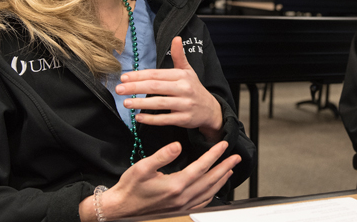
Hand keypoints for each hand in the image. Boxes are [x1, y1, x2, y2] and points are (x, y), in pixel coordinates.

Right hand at [79, 141, 240, 220]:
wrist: (120, 208)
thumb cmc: (130, 187)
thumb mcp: (143, 167)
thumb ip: (162, 155)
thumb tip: (177, 145)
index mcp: (175, 185)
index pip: (201, 167)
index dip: (214, 154)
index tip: (223, 145)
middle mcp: (182, 198)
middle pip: (210, 180)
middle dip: (225, 167)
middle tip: (236, 157)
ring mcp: (181, 206)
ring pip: (209, 192)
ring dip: (221, 180)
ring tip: (229, 170)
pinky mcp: (178, 210)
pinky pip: (202, 203)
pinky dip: (212, 194)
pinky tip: (214, 188)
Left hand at [116, 36, 223, 141]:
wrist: (211, 109)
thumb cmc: (194, 88)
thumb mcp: (188, 71)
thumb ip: (179, 55)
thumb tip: (176, 38)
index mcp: (182, 75)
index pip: (157, 74)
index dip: (139, 75)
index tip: (124, 77)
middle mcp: (184, 88)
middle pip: (156, 87)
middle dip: (136, 87)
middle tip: (119, 89)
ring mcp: (184, 104)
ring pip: (159, 103)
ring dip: (141, 103)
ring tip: (126, 103)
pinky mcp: (184, 119)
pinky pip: (165, 119)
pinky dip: (151, 119)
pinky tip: (138, 117)